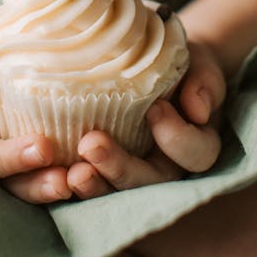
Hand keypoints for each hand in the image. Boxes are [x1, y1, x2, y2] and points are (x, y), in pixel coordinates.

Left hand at [66, 40, 226, 198]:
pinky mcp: (103, 169)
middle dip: (121, 169)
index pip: (196, 153)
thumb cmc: (180, 63)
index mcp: (196, 144)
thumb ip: (204, 83)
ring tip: (72, 174)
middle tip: (91, 145)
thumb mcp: (198, 64)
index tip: (156, 109)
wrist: (154, 63)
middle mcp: (166, 166)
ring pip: (117, 192)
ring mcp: (134, 171)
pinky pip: (90, 181)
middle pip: (150, 182)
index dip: (178, 138)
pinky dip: (69, 182)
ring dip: (95, 186)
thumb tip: (198, 109)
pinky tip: (53, 173)